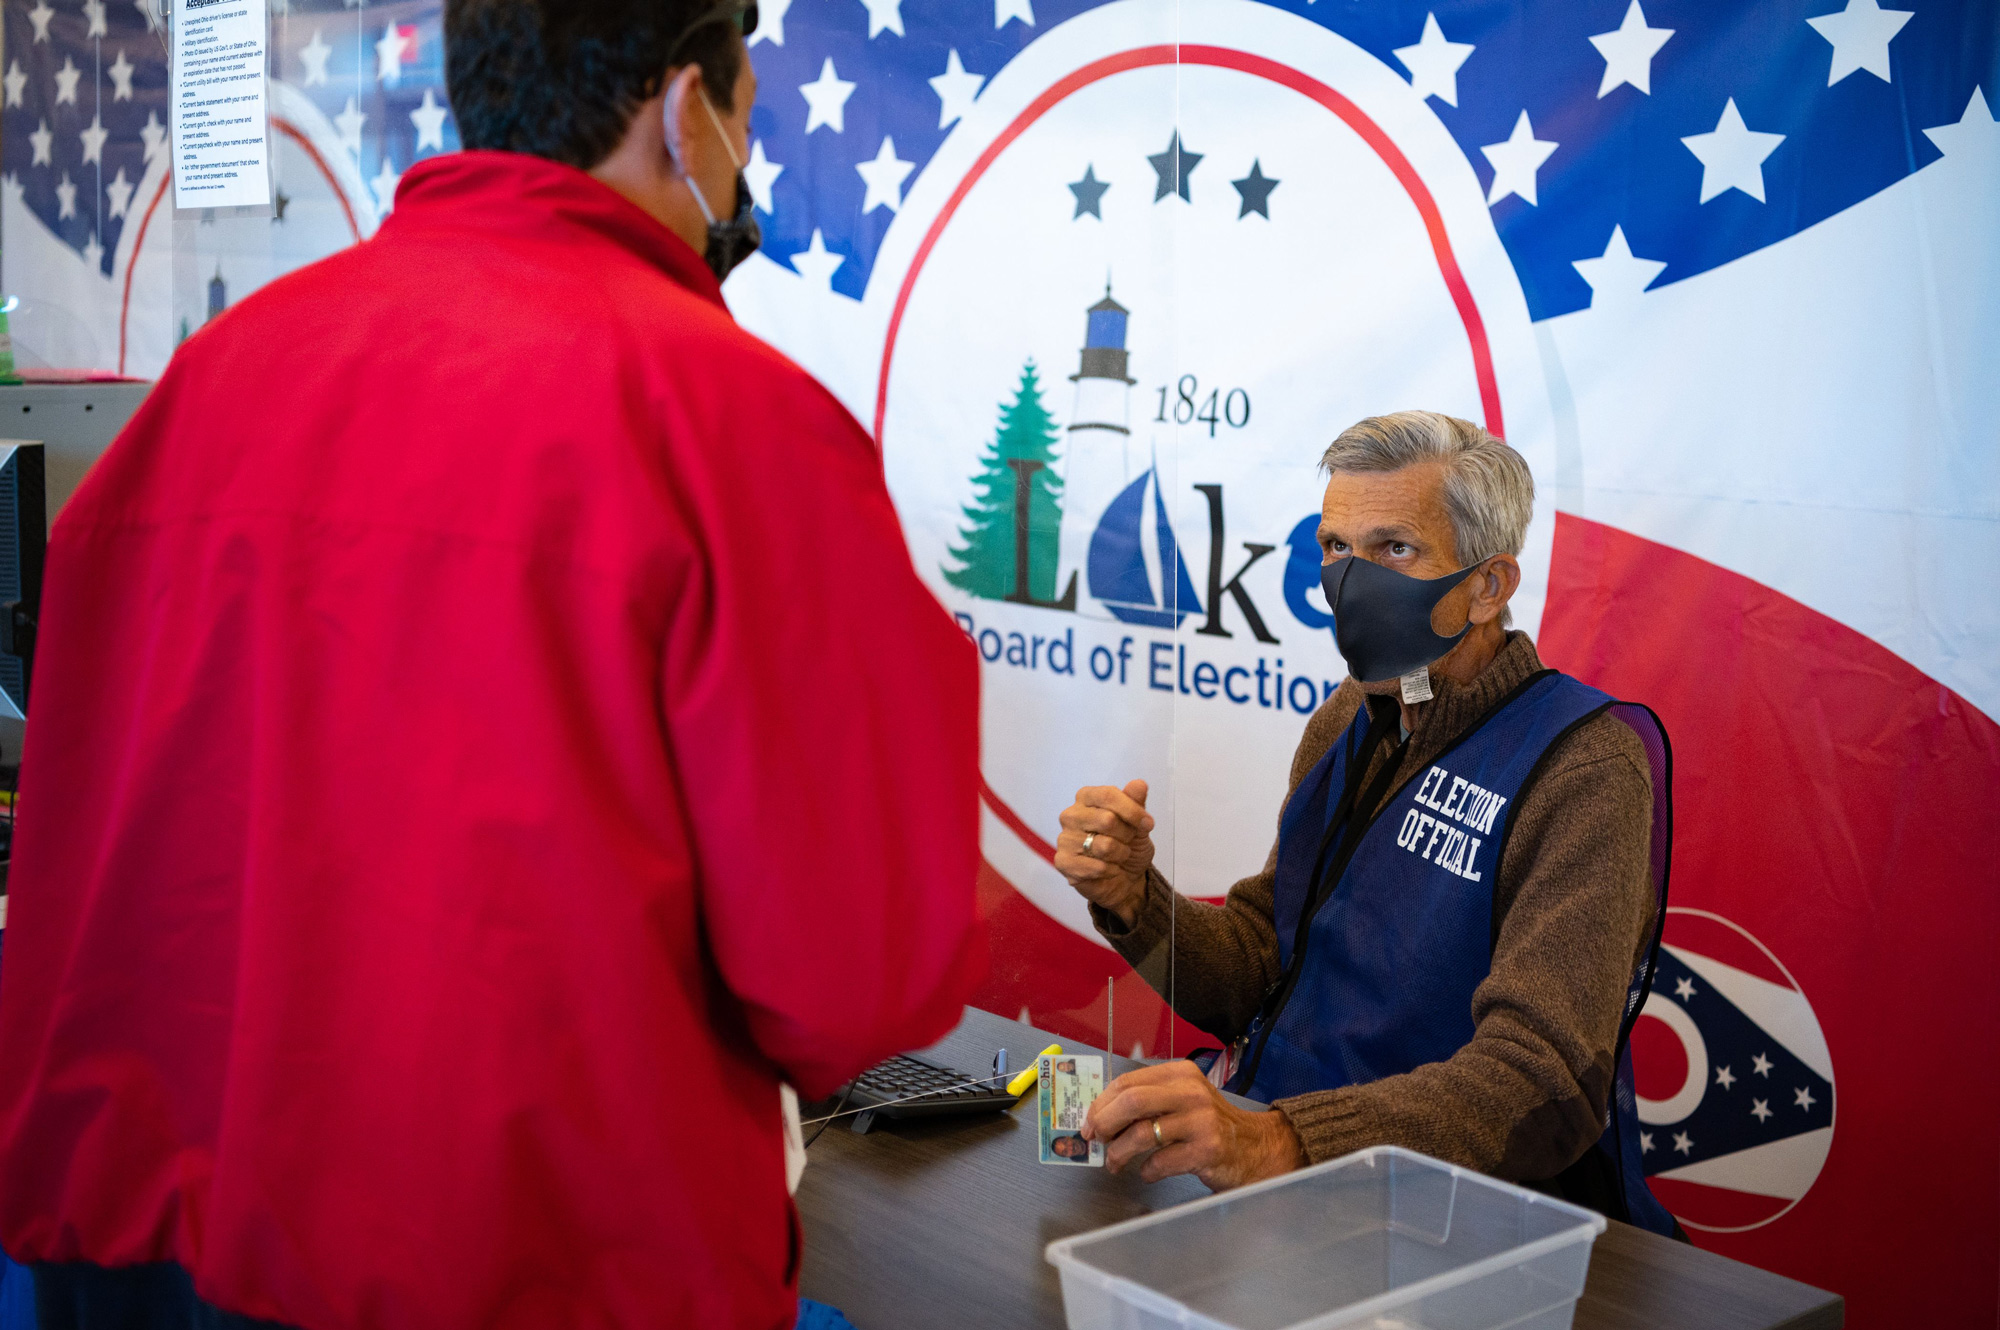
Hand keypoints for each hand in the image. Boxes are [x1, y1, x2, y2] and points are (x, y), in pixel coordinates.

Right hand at [1053, 780, 1153, 927]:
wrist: (1125, 879)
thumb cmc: (1128, 846)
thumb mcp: (1139, 823)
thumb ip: (1137, 803)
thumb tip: (1139, 784)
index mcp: (1086, 798)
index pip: (1108, 795)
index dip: (1132, 810)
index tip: (1148, 824)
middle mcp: (1071, 815)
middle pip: (1107, 819)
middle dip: (1127, 834)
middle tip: (1127, 842)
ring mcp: (1064, 839)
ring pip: (1104, 846)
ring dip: (1121, 854)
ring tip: (1118, 856)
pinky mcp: (1063, 862)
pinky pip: (1097, 867)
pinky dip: (1111, 871)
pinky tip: (1109, 870)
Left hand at [1081, 1061, 1305, 1190]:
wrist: (1253, 1148)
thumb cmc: (1208, 1125)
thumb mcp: (1181, 1100)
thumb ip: (1147, 1102)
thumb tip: (1099, 1116)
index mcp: (1180, 1073)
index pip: (1128, 1082)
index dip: (1101, 1103)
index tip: (1088, 1122)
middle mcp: (1191, 1092)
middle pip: (1132, 1101)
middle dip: (1105, 1122)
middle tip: (1095, 1140)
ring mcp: (1201, 1121)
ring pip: (1143, 1133)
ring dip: (1119, 1152)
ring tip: (1114, 1163)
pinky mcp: (1207, 1150)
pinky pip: (1161, 1162)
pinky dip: (1146, 1170)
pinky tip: (1148, 1172)